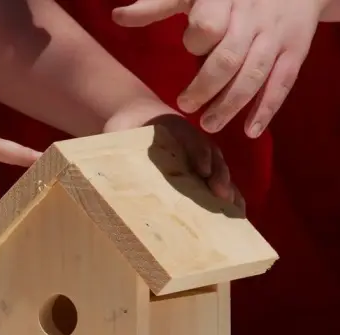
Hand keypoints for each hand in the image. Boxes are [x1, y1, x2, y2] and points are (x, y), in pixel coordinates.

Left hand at [104, 96, 244, 210]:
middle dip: (218, 175)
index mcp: (173, 125)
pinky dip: (230, 196)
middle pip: (211, 156)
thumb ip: (114, 140)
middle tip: (221, 194)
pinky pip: (219, 182)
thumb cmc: (125, 126)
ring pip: (220, 171)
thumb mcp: (117, 130)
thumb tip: (103, 161)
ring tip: (235, 211)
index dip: (198, 153)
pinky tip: (237, 213)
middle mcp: (193, 139)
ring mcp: (201, 155)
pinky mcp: (203, 171)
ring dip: (229, 189)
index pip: (190, 138)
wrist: (137, 116)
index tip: (201, 170)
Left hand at [112, 0, 325, 137]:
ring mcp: (276, 35)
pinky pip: (283, 83)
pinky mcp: (296, 50)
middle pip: (228, 58)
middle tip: (185, 106)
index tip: (190, 49)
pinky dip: (267, 109)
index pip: (208, 26)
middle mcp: (253, 17)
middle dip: (205, 87)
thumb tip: (117, 16)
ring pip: (254, 75)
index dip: (197, 42)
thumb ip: (156, 5)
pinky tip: (251, 131)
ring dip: (230, 105)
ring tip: (209, 125)